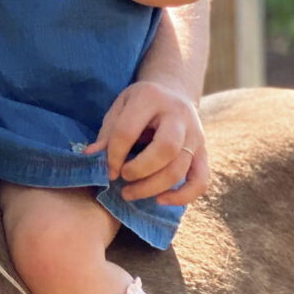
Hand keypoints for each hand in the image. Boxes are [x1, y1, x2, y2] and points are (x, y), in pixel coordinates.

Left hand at [87, 81, 209, 204]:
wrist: (174, 93)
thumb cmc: (140, 104)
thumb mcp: (119, 108)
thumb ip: (107, 132)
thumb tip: (90, 156)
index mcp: (151, 98)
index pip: (128, 131)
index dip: (114, 155)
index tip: (107, 170)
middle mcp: (179, 115)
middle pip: (166, 149)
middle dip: (140, 170)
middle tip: (123, 178)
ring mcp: (195, 135)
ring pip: (180, 168)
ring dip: (153, 187)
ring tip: (130, 193)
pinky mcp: (203, 152)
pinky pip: (201, 180)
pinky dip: (183, 196)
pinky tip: (160, 200)